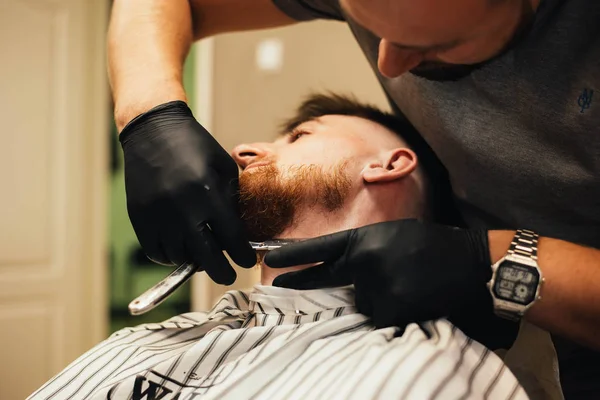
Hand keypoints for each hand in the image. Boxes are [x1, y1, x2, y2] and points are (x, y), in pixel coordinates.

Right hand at [119, 101, 255, 284]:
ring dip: (194, 260)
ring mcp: (158, 215)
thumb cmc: (195, 146)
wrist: (153, 130)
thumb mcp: (223, 166)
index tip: (248, 262)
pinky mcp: (140, 217)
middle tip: (228, 275)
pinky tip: (180, 249)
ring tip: (202, 253)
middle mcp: (182, 209)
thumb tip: (238, 232)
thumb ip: (231, 199)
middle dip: (221, 272)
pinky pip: (155, 252)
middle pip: (205, 257)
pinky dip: (169, 257)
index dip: (243, 255)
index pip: (231, 238)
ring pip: (179, 257)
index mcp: (208, 193)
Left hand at [266, 219, 492, 326]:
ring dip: (379, 300)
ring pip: (364, 304)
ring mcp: (378, 285)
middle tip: (281, 285)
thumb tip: (348, 272)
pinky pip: (380, 317)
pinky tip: (412, 298)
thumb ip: (365, 250)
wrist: (468, 261)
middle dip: (311, 283)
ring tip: (406, 284)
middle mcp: (366, 261)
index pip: (321, 249)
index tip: (270, 262)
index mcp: (365, 239)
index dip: (294, 255)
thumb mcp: (392, 235)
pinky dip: (393, 314)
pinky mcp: (391, 307)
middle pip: (337, 283)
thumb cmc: (431, 244)